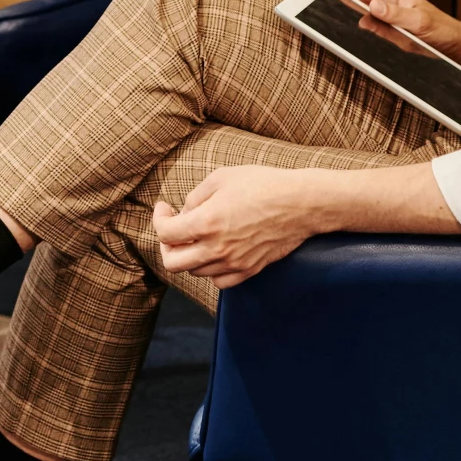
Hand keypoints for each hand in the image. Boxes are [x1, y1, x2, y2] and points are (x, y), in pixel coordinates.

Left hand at [152, 167, 324, 288]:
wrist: (300, 203)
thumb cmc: (262, 184)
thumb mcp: (221, 178)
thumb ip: (194, 198)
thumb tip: (183, 214)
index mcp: (206, 223)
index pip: (165, 233)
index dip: (159, 218)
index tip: (165, 208)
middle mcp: (217, 248)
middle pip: (173, 263)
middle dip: (166, 245)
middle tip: (173, 229)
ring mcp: (234, 263)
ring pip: (195, 272)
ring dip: (188, 256)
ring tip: (195, 237)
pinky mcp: (250, 270)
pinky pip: (219, 282)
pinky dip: (210, 270)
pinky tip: (214, 252)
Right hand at [317, 0, 460, 70]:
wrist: (458, 48)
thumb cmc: (443, 31)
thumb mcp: (421, 22)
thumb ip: (396, 15)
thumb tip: (371, 6)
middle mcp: (387, 5)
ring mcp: (387, 19)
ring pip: (358, 11)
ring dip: (340, 7)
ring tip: (318, 7)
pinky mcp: (388, 34)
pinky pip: (366, 29)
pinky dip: (352, 27)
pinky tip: (342, 29)